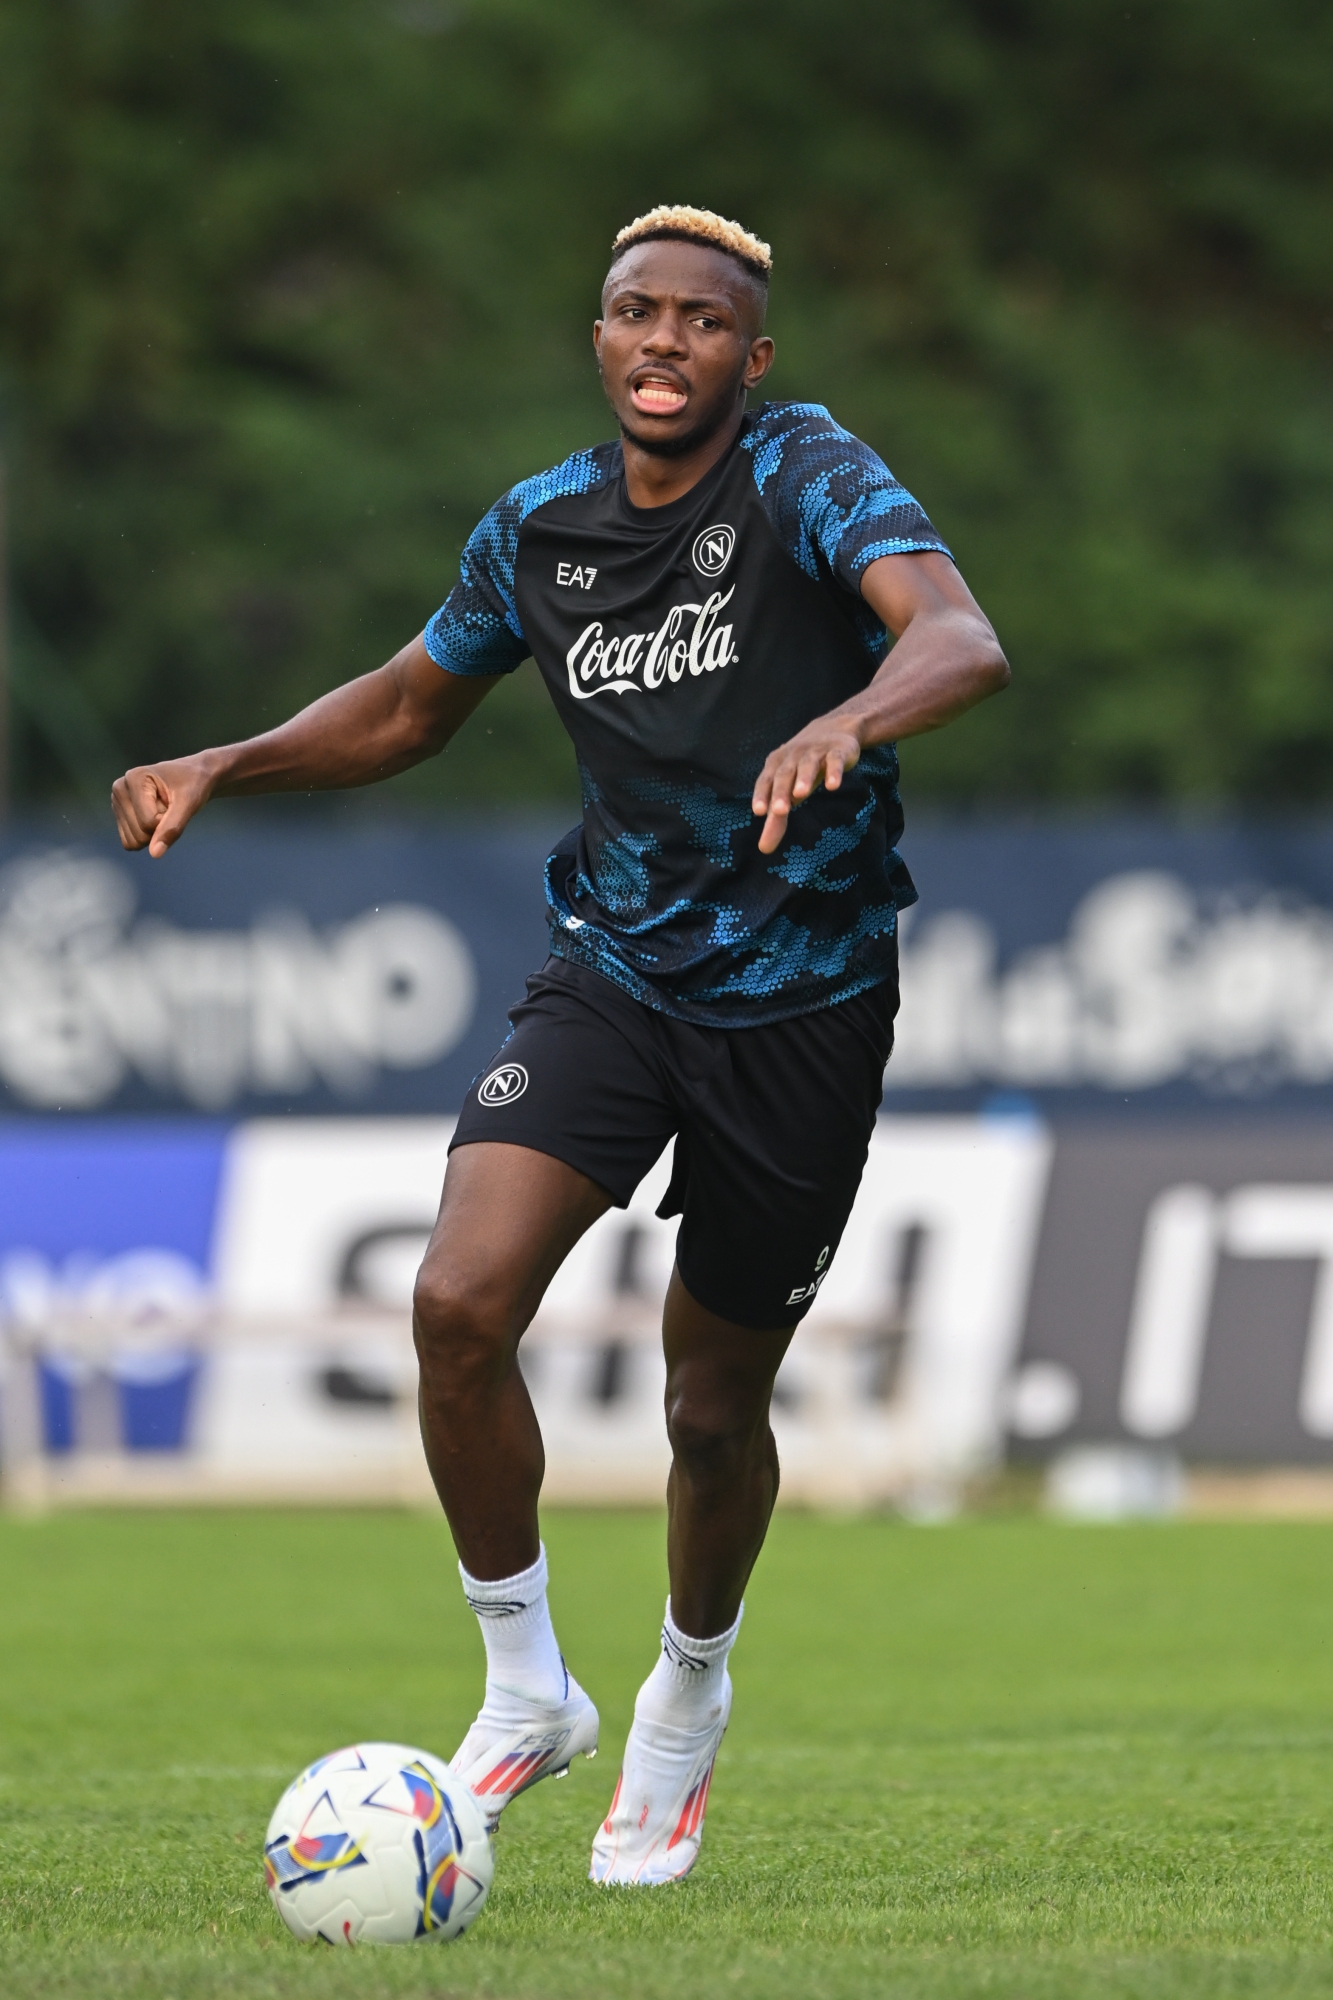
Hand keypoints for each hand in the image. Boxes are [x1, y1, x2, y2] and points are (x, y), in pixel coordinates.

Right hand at [111, 754, 215, 856]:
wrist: (193, 776)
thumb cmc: (193, 784)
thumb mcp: (189, 803)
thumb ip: (172, 827)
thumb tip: (155, 854)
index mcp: (134, 779)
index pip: (148, 822)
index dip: (168, 821)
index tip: (175, 802)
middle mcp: (120, 789)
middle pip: (139, 834)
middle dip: (159, 827)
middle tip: (170, 807)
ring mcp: (117, 803)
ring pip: (133, 841)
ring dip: (153, 833)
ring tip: (162, 810)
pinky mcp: (120, 815)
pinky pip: (130, 842)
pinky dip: (147, 836)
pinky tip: (154, 817)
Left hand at [751, 719, 860, 853]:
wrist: (835, 729)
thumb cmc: (803, 767)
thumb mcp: (789, 791)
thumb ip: (776, 819)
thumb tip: (764, 849)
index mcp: (777, 765)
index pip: (766, 781)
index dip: (762, 795)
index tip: (759, 812)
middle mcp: (793, 757)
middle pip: (785, 775)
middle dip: (781, 792)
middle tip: (779, 811)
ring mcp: (815, 752)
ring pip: (807, 766)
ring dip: (803, 778)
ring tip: (801, 795)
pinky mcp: (837, 751)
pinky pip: (834, 761)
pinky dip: (834, 772)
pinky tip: (833, 786)